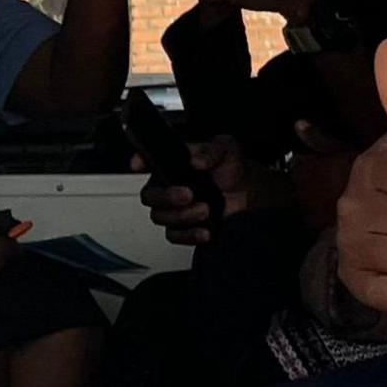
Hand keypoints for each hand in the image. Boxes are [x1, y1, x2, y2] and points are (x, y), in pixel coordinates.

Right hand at [139, 130, 252, 247]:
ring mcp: (173, 208)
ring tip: (205, 210)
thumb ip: (211, 151)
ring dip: (182, 216)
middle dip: (166, 197)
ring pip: (160, 217)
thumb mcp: (225, 149)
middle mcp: (167, 186)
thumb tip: (197, 160)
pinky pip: (175, 236)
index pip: (147, 161)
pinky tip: (204, 231)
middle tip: (188, 194)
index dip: (139, 162)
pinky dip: (188, 235)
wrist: (247, 191)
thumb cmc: (231, 167)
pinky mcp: (183, 227)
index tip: (138, 165)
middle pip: (149, 196)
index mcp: (171, 164)